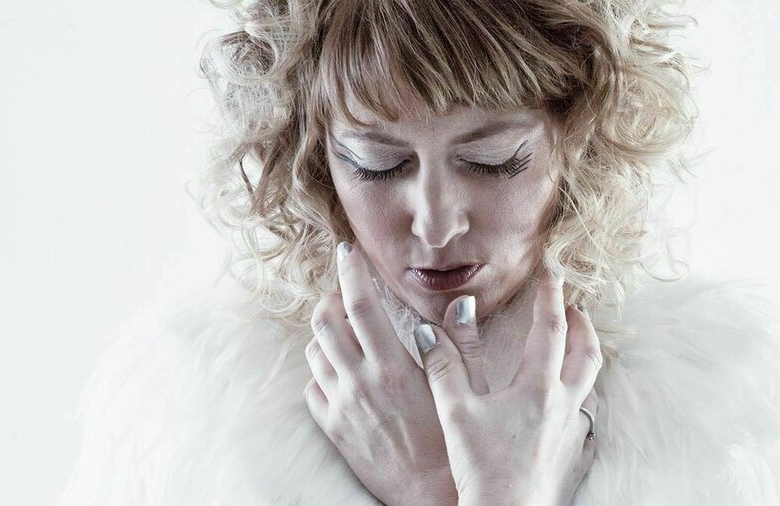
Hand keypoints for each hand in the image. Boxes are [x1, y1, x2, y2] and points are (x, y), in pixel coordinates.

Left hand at [303, 241, 455, 504]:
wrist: (430, 496)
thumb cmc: (453, 442)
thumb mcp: (465, 389)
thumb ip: (461, 343)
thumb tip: (461, 302)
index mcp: (393, 366)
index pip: (360, 303)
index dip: (350, 271)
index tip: (348, 252)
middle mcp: (359, 382)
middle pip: (325, 321)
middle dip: (332, 297)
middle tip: (348, 291)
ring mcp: (341, 405)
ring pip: (315, 352)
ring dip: (327, 333)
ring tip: (347, 330)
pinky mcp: (332, 428)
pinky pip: (313, 387)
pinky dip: (322, 371)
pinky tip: (343, 371)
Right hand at [413, 267, 601, 505]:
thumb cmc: (482, 466)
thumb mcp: (455, 411)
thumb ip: (443, 365)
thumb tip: (427, 329)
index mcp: (537, 386)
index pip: (550, 328)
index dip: (550, 296)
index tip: (551, 273)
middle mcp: (562, 403)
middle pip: (584, 351)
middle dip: (580, 323)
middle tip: (572, 306)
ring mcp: (571, 429)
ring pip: (591, 381)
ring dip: (586, 354)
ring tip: (576, 345)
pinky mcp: (571, 451)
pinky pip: (586, 413)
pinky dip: (582, 394)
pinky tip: (570, 401)